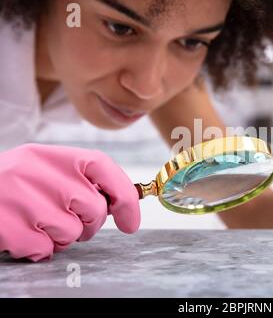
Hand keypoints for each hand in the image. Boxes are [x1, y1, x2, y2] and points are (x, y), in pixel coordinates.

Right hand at [0, 144, 140, 261]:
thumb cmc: (16, 187)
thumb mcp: (46, 171)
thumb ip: (81, 181)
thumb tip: (122, 206)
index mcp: (51, 155)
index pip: (102, 166)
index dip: (125, 196)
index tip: (131, 222)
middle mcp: (37, 171)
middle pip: (93, 207)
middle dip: (88, 223)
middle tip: (67, 219)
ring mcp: (20, 198)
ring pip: (72, 232)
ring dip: (61, 236)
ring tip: (39, 223)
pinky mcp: (7, 226)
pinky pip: (45, 248)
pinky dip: (39, 248)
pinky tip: (23, 233)